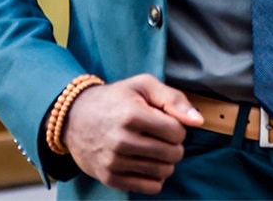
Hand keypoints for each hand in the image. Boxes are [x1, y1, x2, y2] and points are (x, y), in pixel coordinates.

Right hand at [62, 73, 203, 194]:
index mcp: (132, 114)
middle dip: (174, 145)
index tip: (166, 122)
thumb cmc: (115, 98)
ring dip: (166, 162)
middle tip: (163, 137)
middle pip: (172, 154)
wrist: (74, 117)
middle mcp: (122, 140)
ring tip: (156, 149)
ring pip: (163, 172)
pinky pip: (150, 188)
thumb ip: (173, 99)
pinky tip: (148, 164)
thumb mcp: (143, 85)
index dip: (177, 127)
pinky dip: (155, 177)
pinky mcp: (110, 178)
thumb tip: (198, 121)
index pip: (177, 132)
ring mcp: (114, 162)